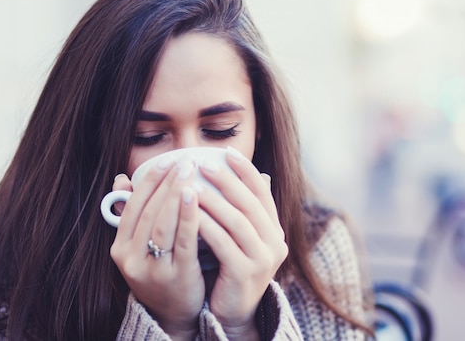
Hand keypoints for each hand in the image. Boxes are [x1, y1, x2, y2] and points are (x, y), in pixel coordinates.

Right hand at [110, 159, 204, 339]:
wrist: (173, 315)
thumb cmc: (160, 272)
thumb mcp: (139, 247)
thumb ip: (132, 214)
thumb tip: (122, 179)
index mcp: (119, 248)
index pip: (133, 206)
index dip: (149, 181)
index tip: (166, 161)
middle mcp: (131, 259)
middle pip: (149, 212)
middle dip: (167, 183)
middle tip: (184, 161)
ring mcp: (152, 269)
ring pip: (163, 223)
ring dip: (176, 193)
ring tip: (190, 172)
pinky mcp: (176, 276)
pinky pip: (182, 240)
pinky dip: (188, 215)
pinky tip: (196, 197)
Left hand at [197, 147, 287, 338]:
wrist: (232, 312)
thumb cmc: (229, 267)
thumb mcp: (237, 237)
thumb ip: (237, 209)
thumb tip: (233, 173)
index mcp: (274, 230)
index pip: (263, 192)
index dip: (246, 170)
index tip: (227, 151)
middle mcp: (274, 243)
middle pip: (249, 204)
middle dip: (226, 181)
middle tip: (204, 164)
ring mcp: (262, 260)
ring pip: (237, 222)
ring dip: (214, 201)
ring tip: (192, 186)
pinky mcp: (245, 274)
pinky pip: (223, 243)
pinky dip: (206, 226)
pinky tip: (190, 215)